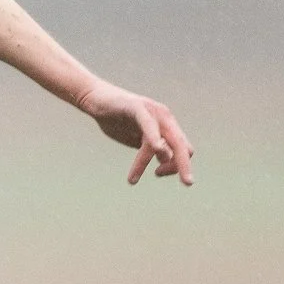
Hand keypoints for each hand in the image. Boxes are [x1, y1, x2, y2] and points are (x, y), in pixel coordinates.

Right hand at [79, 82, 193, 185]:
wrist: (95, 98)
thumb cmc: (115, 119)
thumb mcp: (136, 138)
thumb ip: (151, 148)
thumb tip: (166, 161)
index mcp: (166, 126)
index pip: (182, 149)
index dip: (176, 165)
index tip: (157, 173)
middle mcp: (164, 118)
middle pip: (181, 146)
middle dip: (184, 166)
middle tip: (188, 184)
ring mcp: (152, 111)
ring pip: (162, 140)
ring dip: (150, 161)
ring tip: (132, 179)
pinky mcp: (138, 107)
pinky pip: (149, 125)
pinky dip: (154, 137)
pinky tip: (156, 148)